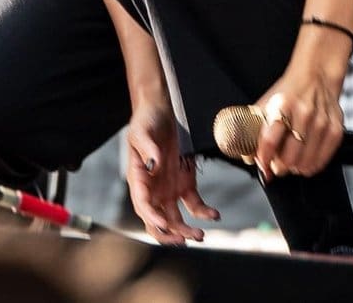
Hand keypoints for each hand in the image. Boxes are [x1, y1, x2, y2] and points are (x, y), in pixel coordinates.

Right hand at [124, 101, 219, 244]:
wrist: (161, 113)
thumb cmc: (146, 122)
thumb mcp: (141, 131)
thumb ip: (147, 149)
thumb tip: (154, 164)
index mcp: (138, 180)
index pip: (142, 204)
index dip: (152, 217)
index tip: (163, 224)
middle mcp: (153, 190)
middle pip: (157, 221)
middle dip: (168, 234)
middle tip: (182, 239)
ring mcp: (169, 190)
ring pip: (176, 219)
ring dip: (186, 230)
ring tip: (200, 235)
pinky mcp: (185, 185)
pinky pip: (194, 205)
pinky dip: (204, 213)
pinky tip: (214, 215)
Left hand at [253, 57, 347, 178]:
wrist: (316, 76)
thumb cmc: (289, 92)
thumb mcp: (266, 104)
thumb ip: (253, 129)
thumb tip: (248, 158)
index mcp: (282, 105)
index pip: (269, 141)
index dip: (264, 158)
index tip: (262, 164)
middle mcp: (304, 113)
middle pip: (289, 157)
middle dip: (279, 167)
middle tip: (277, 164)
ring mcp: (322, 122)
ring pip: (305, 162)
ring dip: (295, 168)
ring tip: (290, 161)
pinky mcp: (335, 128)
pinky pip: (322, 160)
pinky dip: (311, 166)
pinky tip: (305, 161)